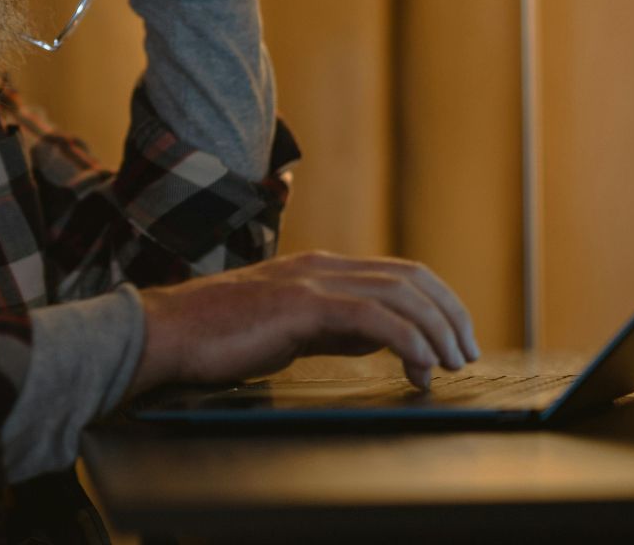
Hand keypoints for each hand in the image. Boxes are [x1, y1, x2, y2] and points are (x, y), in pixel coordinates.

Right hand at [128, 252, 481, 394]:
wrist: (168, 333)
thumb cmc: (217, 337)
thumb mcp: (288, 328)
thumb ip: (332, 328)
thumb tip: (378, 341)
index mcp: (320, 269)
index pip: (399, 273)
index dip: (438, 302)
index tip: (455, 337)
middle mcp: (322, 266)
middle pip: (410, 277)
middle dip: (449, 314)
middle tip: (465, 352)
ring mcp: (312, 281)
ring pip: (400, 294)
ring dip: (436, 330)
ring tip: (450, 363)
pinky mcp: (301, 305)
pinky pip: (373, 318)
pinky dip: (407, 340)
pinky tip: (419, 365)